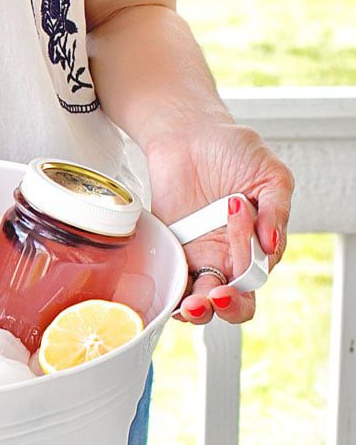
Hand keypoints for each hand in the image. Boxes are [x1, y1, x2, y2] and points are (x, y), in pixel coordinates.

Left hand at [145, 121, 292, 325]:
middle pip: (232, 301)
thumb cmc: (232, 150)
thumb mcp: (270, 174)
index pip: (257, 276)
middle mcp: (227, 255)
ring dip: (198, 310)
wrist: (188, 133)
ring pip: (200, 299)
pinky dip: (171, 295)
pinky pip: (171, 280)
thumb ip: (276, 209)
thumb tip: (272, 243)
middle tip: (216, 295)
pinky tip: (172, 298)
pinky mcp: (170, 247)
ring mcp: (196, 253)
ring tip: (193, 305)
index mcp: (257, 243)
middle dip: (227, 307)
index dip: (251, 274)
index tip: (244, 255)